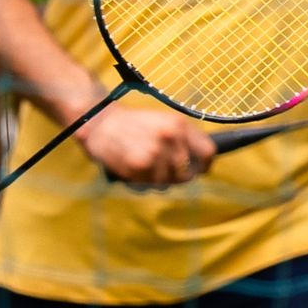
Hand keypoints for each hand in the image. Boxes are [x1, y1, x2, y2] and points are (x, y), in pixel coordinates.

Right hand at [78, 101, 212, 187]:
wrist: (99, 122)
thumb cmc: (132, 124)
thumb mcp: (163, 122)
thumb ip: (183, 140)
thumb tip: (201, 163)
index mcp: (179, 125)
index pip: (208, 152)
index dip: (205, 165)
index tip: (199, 169)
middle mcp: (171, 138)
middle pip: (188, 173)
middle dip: (177, 176)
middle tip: (162, 169)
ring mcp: (156, 153)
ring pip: (169, 182)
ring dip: (159, 179)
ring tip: (145, 165)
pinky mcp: (140, 166)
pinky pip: (151, 185)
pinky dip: (144, 182)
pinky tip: (135, 168)